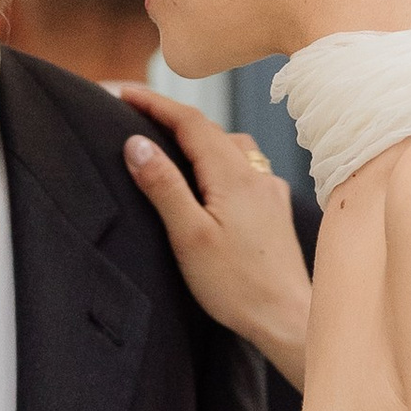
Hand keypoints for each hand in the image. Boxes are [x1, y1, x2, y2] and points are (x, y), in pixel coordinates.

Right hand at [119, 88, 311, 389]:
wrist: (287, 318)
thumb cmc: (236, 286)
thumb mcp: (189, 236)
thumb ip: (164, 186)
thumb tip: (137, 143)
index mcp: (233, 176)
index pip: (189, 121)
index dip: (155, 103)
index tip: (123, 91)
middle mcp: (256, 174)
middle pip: (210, 130)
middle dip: (172, 116)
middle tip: (136, 109)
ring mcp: (270, 190)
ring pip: (230, 147)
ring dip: (199, 136)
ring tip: (170, 139)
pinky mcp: (275, 209)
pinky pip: (245, 167)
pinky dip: (219, 158)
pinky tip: (212, 176)